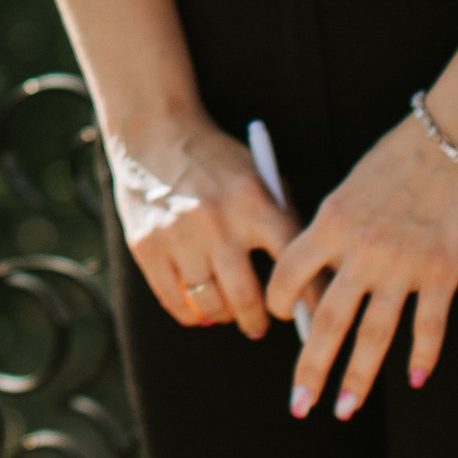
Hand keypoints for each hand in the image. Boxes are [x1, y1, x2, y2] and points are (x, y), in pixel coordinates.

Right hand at [108, 113, 289, 337]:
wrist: (154, 133)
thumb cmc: (218, 161)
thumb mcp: (258, 176)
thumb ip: (282, 220)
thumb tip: (306, 283)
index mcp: (252, 201)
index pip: (291, 262)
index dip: (307, 299)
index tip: (311, 317)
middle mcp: (215, 221)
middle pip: (247, 297)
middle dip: (258, 321)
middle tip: (260, 324)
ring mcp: (178, 235)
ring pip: (210, 305)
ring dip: (225, 317)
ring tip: (228, 312)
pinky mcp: (146, 246)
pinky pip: (175, 301)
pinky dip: (191, 314)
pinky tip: (199, 307)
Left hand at [269, 115, 457, 417]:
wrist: (453, 138)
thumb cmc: (395, 158)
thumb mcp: (347, 188)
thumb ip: (330, 233)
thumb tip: (313, 281)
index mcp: (331, 223)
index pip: (289, 274)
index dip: (280, 302)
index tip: (280, 319)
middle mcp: (363, 250)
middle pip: (328, 321)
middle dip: (311, 369)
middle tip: (299, 405)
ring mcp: (404, 265)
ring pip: (374, 335)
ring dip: (358, 377)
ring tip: (345, 409)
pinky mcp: (443, 272)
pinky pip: (428, 325)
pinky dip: (423, 356)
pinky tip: (413, 379)